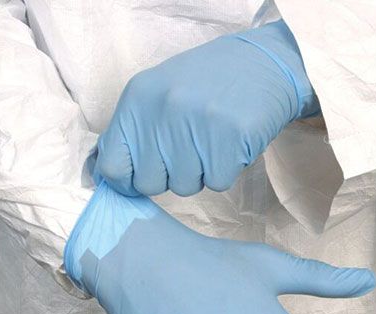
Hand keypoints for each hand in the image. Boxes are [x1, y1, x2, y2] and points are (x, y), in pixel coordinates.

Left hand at [93, 20, 318, 196]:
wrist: (263, 64)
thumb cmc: (208, 84)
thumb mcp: (160, 95)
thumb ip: (136, 132)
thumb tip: (114, 176)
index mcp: (138, 99)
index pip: (112, 165)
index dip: (128, 180)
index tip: (145, 175)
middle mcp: (162, 110)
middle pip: (149, 183)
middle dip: (170, 175)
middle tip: (190, 149)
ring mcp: (196, 125)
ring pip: (184, 187)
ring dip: (200, 173)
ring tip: (212, 141)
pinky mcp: (229, 141)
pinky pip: (217, 184)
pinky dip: (225, 171)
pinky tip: (230, 144)